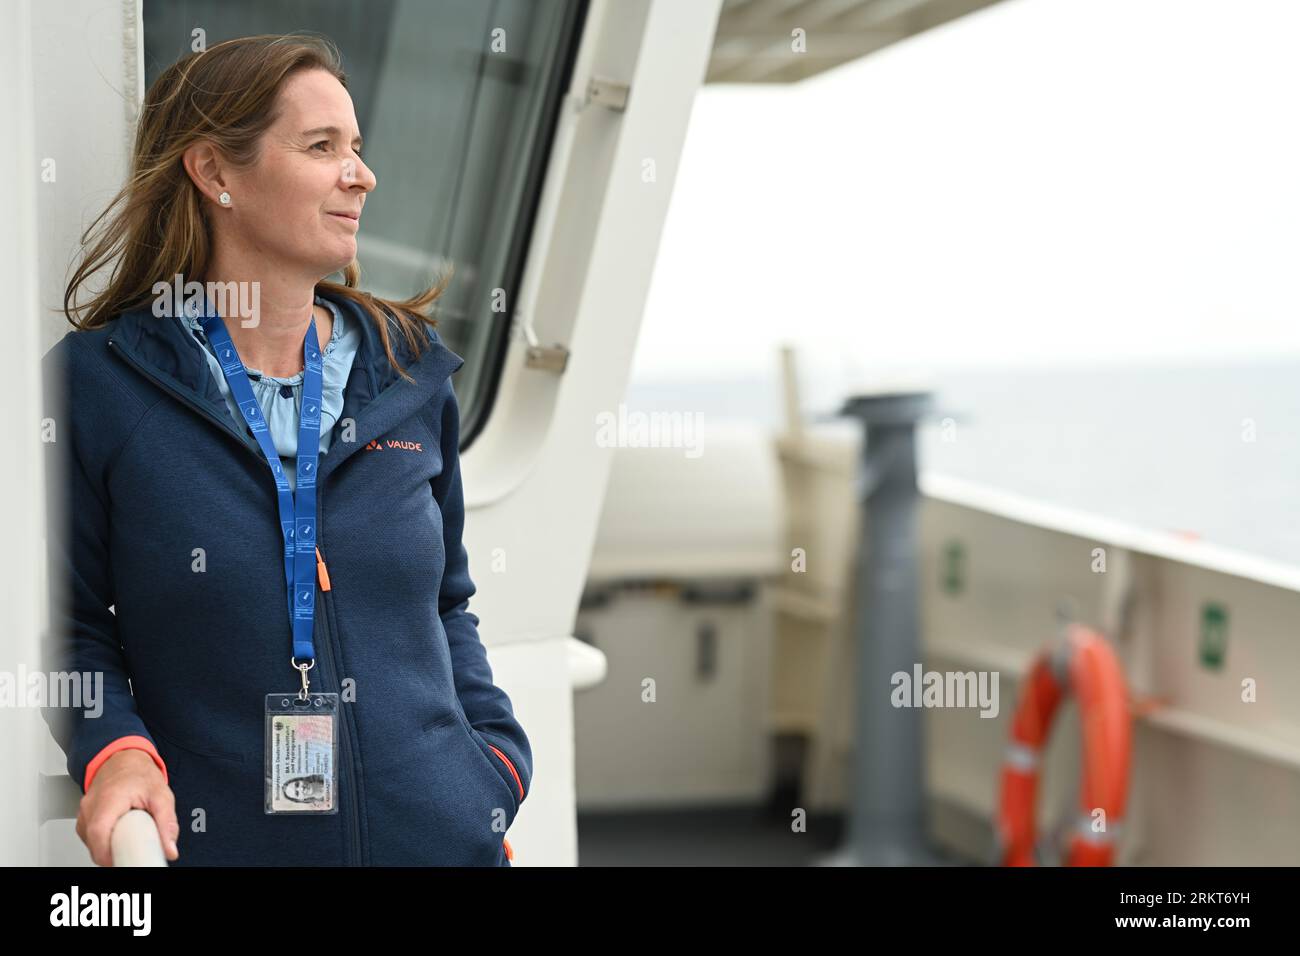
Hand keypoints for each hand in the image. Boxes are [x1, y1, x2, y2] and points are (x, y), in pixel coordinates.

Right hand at [77, 749, 179, 865]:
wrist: (124, 758)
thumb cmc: (140, 774)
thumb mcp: (162, 796)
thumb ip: (167, 824)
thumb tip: (170, 849)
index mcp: (109, 799)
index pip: (98, 833)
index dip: (108, 854)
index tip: (123, 861)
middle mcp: (91, 805)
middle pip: (93, 842)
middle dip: (112, 853)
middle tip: (132, 852)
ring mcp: (84, 811)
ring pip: (90, 841)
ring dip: (108, 846)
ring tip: (127, 838)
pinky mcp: (84, 816)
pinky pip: (89, 836)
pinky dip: (103, 840)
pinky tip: (118, 835)